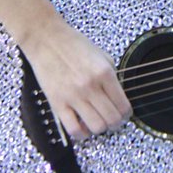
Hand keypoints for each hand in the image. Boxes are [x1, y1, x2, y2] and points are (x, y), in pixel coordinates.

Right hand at [27, 20, 132, 141]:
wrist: (46, 39)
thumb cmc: (72, 44)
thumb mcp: (101, 54)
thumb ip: (111, 75)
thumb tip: (118, 95)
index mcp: (105, 73)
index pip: (123, 105)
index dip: (126, 114)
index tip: (124, 115)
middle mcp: (91, 86)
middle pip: (112, 119)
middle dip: (116, 123)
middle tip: (113, 121)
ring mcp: (74, 96)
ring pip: (96, 127)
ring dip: (100, 128)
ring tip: (97, 122)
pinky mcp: (57, 103)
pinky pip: (73, 129)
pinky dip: (81, 133)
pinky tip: (82, 126)